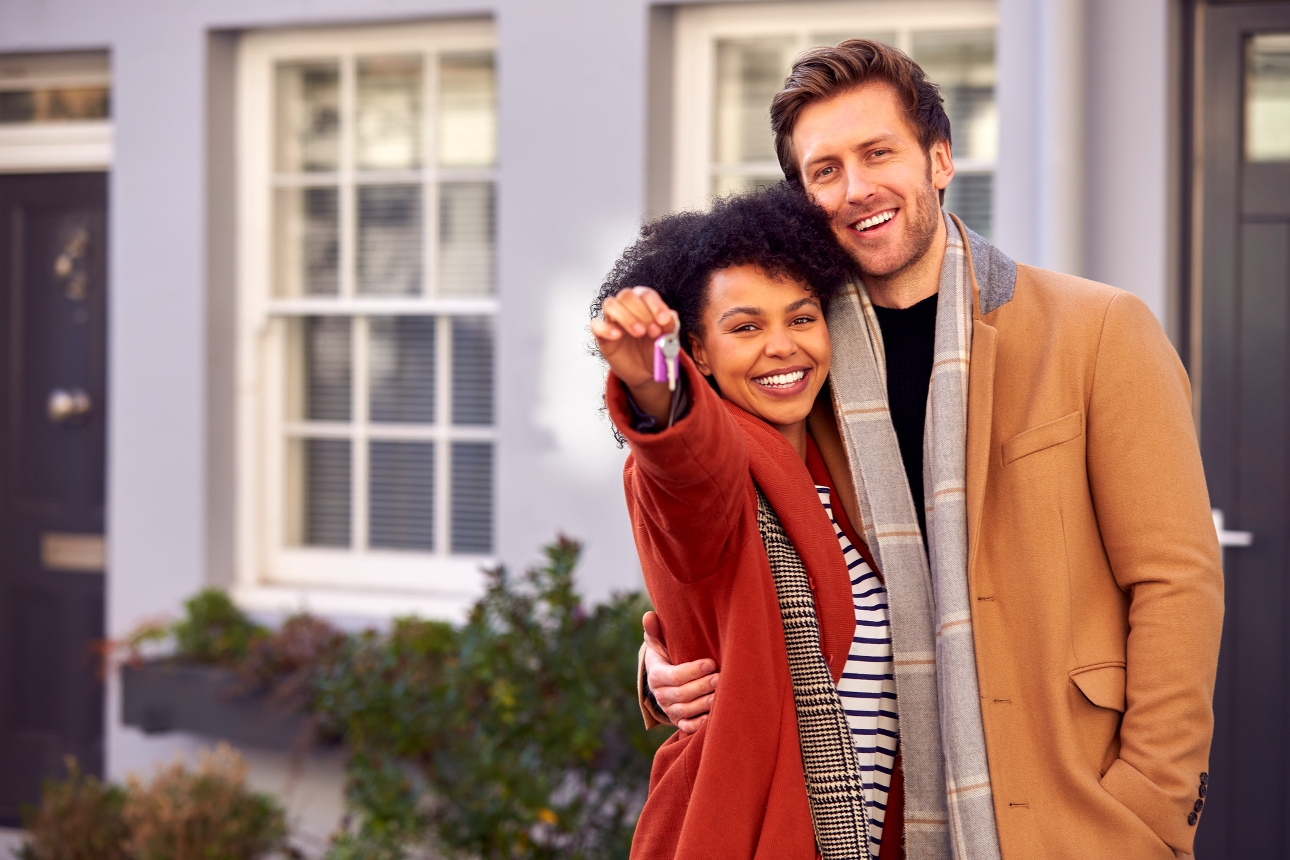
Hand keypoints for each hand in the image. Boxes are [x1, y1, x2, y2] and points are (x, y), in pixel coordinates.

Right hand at [591, 287, 676, 403]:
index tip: (664, 320)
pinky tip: (618, 336)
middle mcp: (626, 307)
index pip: (646, 294)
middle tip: (653, 331)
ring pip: (610, 304)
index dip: (655, 305)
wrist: (645, 371)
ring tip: (640, 333)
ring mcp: (612, 320)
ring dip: (626, 317)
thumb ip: (669, 327)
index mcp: (643, 303)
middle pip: (626, 295)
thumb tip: (670, 316)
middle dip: (642, 312)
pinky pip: (596, 325)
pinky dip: (606, 328)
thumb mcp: (667, 339)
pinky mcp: (602, 336)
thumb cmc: (655, 349)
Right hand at [643, 610, 718, 733]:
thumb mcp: (658, 643)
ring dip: (704, 705)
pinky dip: (699, 725)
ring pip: (686, 711)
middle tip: (721, 678)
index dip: (692, 671)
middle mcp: (661, 695)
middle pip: (682, 694)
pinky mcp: (679, 721)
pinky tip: (714, 717)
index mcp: (657, 675)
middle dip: (702, 686)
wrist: (664, 680)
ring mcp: (670, 710)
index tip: (710, 663)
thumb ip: (655, 630)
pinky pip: (688, 726)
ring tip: (722, 696)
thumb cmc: (665, 655)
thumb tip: (649, 615)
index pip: (674, 676)